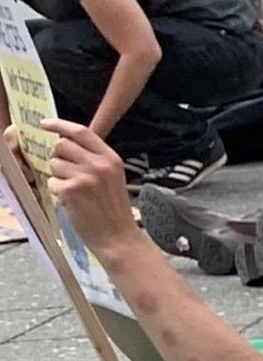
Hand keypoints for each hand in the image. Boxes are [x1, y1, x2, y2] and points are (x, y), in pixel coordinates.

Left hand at [40, 119, 138, 242]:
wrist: (118, 236)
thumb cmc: (114, 210)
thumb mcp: (113, 177)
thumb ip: (95, 159)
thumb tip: (67, 144)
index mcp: (111, 159)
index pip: (82, 132)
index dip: (60, 125)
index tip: (46, 123)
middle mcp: (99, 165)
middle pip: (62, 145)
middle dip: (58, 156)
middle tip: (66, 171)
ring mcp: (85, 177)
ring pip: (54, 164)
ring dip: (57, 176)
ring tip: (73, 190)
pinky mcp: (71, 191)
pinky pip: (52, 182)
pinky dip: (57, 191)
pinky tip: (72, 201)